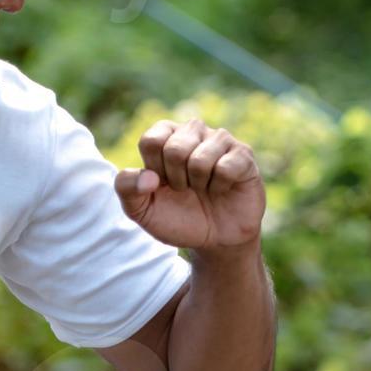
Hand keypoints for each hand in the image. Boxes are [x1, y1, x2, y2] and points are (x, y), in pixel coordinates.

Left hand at [118, 116, 267, 255]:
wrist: (214, 240)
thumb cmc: (177, 218)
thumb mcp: (141, 210)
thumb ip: (126, 189)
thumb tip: (148, 176)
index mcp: (166, 135)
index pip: (151, 141)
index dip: (155, 172)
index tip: (163, 185)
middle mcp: (193, 131)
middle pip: (175, 149)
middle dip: (177, 180)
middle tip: (186, 189)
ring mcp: (221, 141)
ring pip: (201, 159)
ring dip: (199, 184)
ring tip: (204, 189)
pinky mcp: (244, 156)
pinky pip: (226, 167)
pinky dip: (220, 187)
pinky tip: (222, 189)